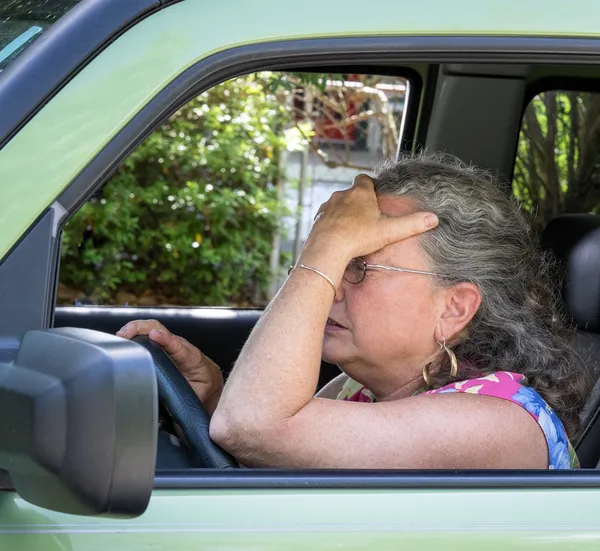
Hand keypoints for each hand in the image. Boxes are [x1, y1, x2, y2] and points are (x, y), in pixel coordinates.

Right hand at [116, 319, 223, 405]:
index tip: (154, 335)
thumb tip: (175, 402)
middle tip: (124, 336)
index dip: (165, 339)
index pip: (177, 345)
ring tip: (120, 336)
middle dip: (140, 328)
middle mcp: (178, 346)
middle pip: (159, 328)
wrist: (210, 380)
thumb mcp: (199, 392)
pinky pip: (148, 333)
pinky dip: (134, 333)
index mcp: (189, 357)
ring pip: (151, 328)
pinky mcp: (162, 345)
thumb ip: (188, 394)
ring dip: (135, 328)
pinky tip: (122, 339)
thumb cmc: (203, 386)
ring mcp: (169, 344)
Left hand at [306, 174, 437, 260]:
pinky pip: (326, 217)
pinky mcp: (318, 219)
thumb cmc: (358, 237)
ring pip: (338, 204)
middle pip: (352, 193)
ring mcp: (328, 206)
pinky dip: (332, 223)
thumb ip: (411, 224)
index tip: (375, 194)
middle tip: (367, 217)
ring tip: (353, 228)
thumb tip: (432, 219)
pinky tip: (338, 235)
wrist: (328, 248)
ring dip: (344, 213)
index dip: (370, 185)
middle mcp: (342, 195)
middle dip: (359, 202)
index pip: (365, 179)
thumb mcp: (389, 231)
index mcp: (360, 193)